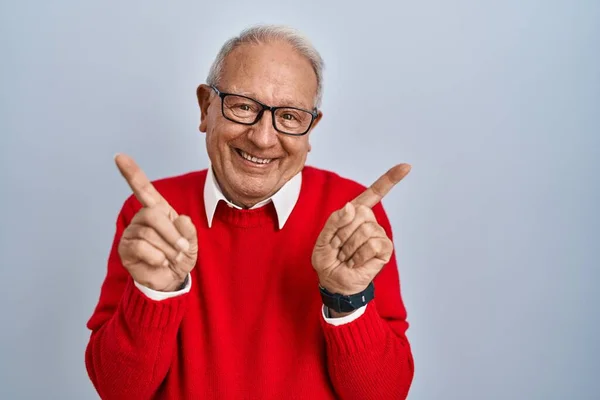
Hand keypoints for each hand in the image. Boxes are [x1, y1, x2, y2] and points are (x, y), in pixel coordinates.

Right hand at [114, 154, 197, 291]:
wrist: (172, 279)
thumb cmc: (180, 255)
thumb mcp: (191, 242)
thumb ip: (189, 230)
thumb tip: (180, 219)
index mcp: (159, 210)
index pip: (144, 189)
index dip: (132, 173)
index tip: (119, 156)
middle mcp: (142, 218)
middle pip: (152, 215)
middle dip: (171, 234)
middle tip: (182, 248)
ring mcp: (132, 233)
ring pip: (148, 234)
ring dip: (166, 249)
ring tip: (171, 258)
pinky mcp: (125, 249)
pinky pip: (140, 247)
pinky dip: (156, 257)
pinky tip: (160, 262)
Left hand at [312, 164, 410, 295]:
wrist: (333, 281)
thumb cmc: (328, 258)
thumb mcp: (323, 237)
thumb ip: (334, 220)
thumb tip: (351, 207)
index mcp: (355, 213)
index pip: (374, 193)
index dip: (390, 179)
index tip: (407, 167)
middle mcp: (369, 221)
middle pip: (359, 213)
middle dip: (343, 232)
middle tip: (338, 247)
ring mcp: (378, 234)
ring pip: (365, 230)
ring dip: (349, 246)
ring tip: (346, 256)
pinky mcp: (384, 249)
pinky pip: (373, 243)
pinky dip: (359, 254)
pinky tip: (355, 262)